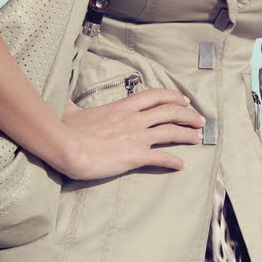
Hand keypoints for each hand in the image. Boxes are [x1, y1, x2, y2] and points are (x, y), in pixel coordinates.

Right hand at [56, 89, 203, 180]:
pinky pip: (160, 158)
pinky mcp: (135, 156)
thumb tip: (62, 98)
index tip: (184, 99)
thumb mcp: (70, 108)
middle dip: (187, 115)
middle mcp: (134, 119)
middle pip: (169, 112)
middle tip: (199, 120)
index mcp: (122, 106)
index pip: (155, 96)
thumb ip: (72, 103)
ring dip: (187, 134)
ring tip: (198, 138)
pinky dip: (173, 161)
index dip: (173, 96)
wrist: (66, 146)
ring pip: (170, 132)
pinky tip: (181, 165)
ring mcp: (136, 137)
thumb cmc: (66, 128)